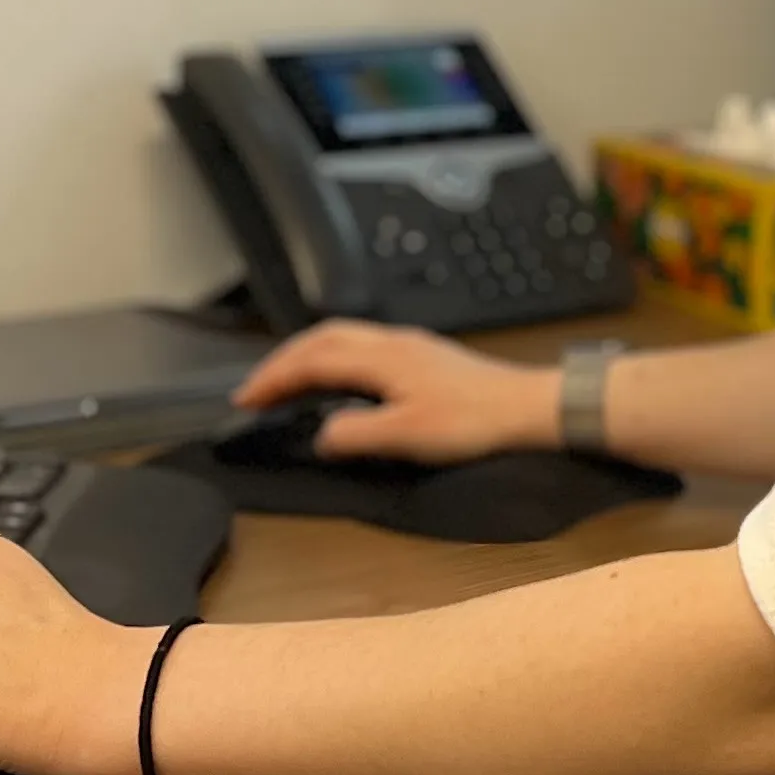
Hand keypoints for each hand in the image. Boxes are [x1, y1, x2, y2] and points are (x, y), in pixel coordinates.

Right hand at [230, 320, 557, 463]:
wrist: (529, 408)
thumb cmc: (474, 422)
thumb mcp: (408, 436)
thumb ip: (357, 434)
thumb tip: (320, 435)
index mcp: (381, 358)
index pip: (312, 360)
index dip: (274, 378)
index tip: (245, 400)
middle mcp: (391, 342)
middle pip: (322, 338)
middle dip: (283, 360)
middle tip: (256, 388)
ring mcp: (410, 345)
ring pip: (343, 337)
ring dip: (308, 355)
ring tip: (287, 380)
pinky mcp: (425, 355)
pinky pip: (363, 344)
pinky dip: (334, 356)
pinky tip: (340, 378)